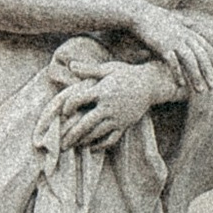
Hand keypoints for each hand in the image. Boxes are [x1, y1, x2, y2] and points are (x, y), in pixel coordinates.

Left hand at [50, 59, 164, 153]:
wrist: (151, 84)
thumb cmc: (127, 74)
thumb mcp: (108, 69)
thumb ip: (88, 69)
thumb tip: (70, 64)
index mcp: (102, 91)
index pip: (78, 100)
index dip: (67, 107)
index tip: (63, 112)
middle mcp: (109, 106)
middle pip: (85, 124)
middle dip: (71, 134)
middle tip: (61, 143)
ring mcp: (118, 117)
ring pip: (97, 133)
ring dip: (83, 140)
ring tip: (73, 145)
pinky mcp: (125, 124)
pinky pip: (111, 139)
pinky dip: (101, 145)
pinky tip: (92, 147)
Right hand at [119, 1, 212, 97]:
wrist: (139, 13)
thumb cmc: (154, 16)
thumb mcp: (173, 17)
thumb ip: (185, 21)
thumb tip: (193, 22)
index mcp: (188, 31)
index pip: (206, 47)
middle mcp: (185, 36)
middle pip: (201, 57)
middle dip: (208, 72)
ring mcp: (174, 41)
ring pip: (190, 61)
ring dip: (196, 77)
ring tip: (200, 91)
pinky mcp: (163, 46)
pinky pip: (173, 63)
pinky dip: (178, 73)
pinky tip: (181, 84)